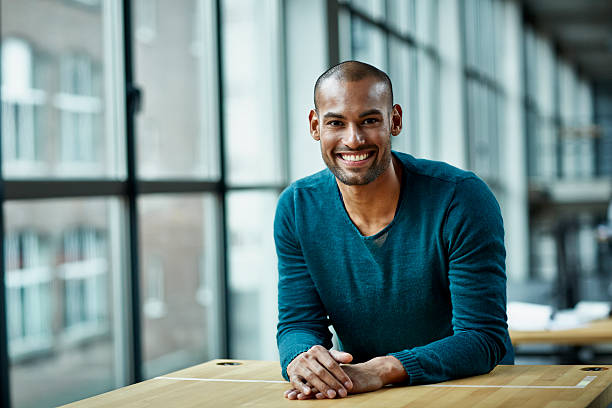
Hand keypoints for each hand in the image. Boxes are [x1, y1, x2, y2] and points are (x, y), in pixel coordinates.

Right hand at [284, 345, 353, 399]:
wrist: (298, 359)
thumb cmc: (318, 360)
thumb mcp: (328, 355)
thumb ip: (339, 357)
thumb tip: (350, 357)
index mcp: (318, 351)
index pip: (331, 364)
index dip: (341, 375)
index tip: (349, 385)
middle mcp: (307, 357)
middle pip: (322, 372)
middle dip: (334, 383)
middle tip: (343, 393)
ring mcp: (299, 365)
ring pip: (312, 377)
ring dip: (322, 387)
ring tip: (332, 395)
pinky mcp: (292, 374)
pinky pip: (297, 382)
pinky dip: (302, 387)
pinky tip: (308, 393)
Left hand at [284, 355, 407, 399]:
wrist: (375, 373)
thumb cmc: (358, 377)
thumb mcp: (341, 379)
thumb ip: (330, 382)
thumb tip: (316, 392)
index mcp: (327, 374)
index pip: (311, 380)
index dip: (301, 386)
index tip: (290, 393)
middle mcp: (331, 374)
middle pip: (313, 382)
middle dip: (301, 390)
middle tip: (289, 397)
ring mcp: (338, 378)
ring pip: (321, 385)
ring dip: (310, 392)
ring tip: (299, 397)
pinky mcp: (346, 382)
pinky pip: (334, 387)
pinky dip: (325, 391)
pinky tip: (318, 395)